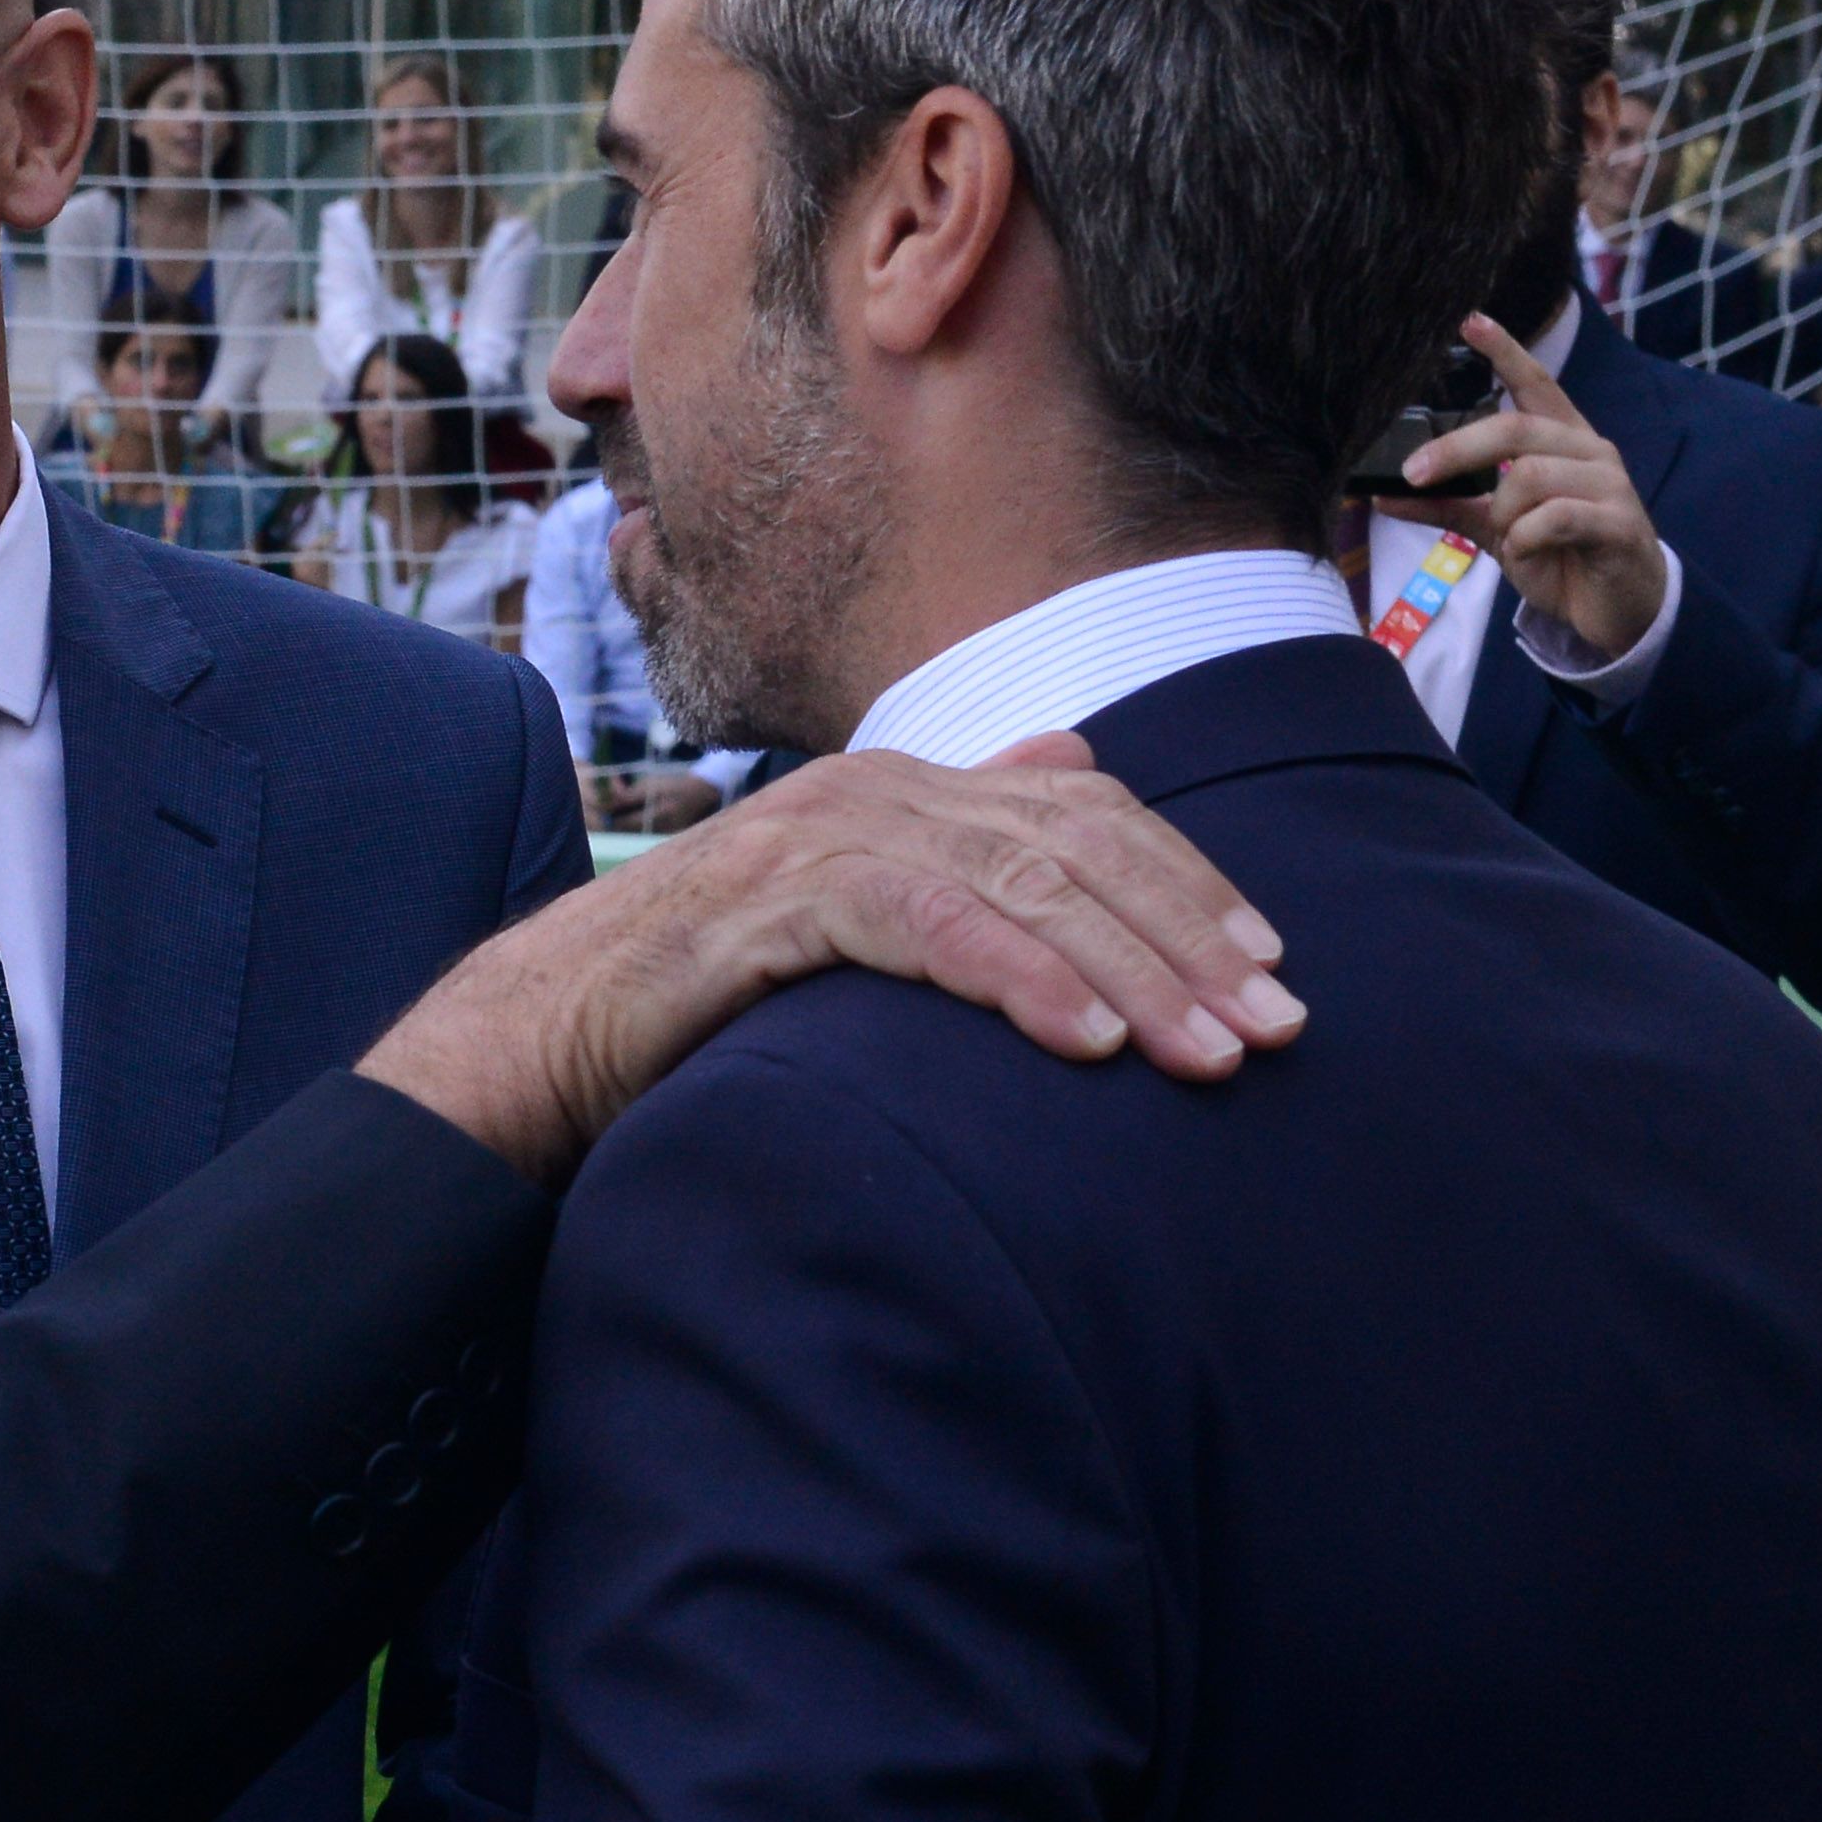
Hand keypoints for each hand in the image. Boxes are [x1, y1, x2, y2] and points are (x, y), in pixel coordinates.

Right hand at [355, 740, 1299, 1184]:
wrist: (541, 1039)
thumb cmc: (701, 1003)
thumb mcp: (850, 923)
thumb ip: (954, 853)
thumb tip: (1068, 767)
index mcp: (906, 790)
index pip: (1085, 812)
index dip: (1188, 882)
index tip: (1274, 966)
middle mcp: (878, 791)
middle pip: (1079, 846)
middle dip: (1191, 937)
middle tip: (1279, 1026)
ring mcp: (827, 837)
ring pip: (1022, 884)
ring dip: (1133, 973)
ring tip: (1212, 1054)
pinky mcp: (780, 901)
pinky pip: (929, 929)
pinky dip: (1020, 983)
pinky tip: (1089, 1047)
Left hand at [1386, 315, 1669, 663]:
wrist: (1619, 609)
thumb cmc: (1561, 556)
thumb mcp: (1497, 528)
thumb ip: (1450, 505)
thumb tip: (1385, 494)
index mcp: (1563, 441)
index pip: (1535, 384)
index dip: (1505, 350)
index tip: (1470, 319)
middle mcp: (1589, 450)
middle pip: (1516, 428)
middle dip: (1458, 449)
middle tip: (1415, 473)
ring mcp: (1608, 484)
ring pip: (1531, 475)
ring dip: (1502, 512)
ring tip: (1509, 538)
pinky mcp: (1618, 523)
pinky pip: (1554, 517)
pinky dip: (1526, 538)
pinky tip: (1527, 552)